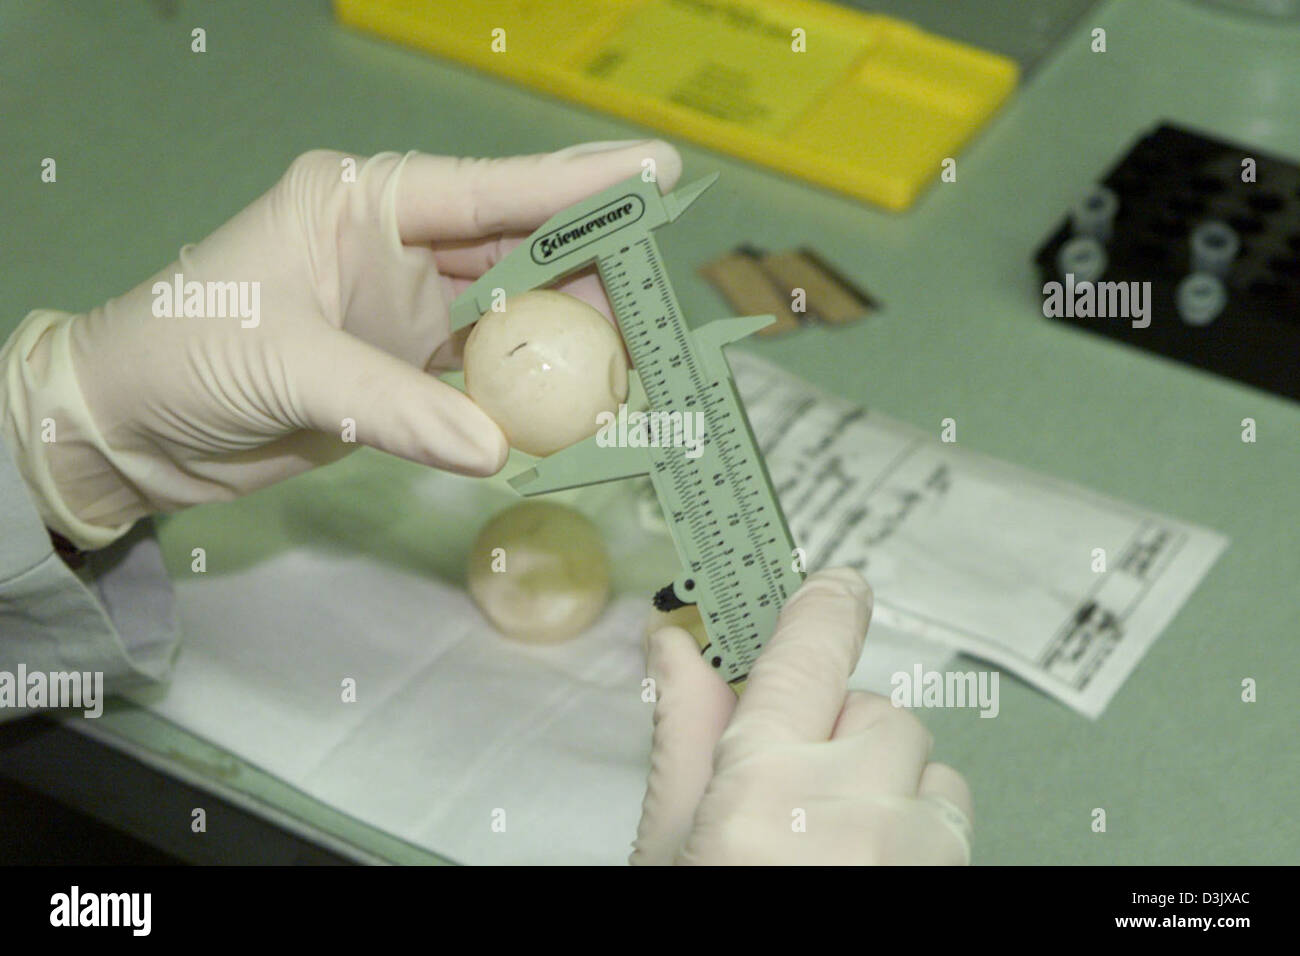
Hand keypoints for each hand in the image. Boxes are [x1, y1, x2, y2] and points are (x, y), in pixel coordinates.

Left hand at [0, 142, 680, 548]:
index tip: (656, 176)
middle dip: (593, 265)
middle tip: (663, 294)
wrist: (133, 430)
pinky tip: (578, 399)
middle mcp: (397, 244)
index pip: (489, 188)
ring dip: (571, 333)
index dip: (576, 183)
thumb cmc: (185, 359)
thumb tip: (497, 448)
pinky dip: (531, 387)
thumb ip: (393, 405)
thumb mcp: (285, 363)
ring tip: (637, 355)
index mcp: (365, 201)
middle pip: (519, 246)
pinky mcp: (407, 368)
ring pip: (515, 310)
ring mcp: (407, 308)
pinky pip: (489, 369)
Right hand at [631, 568, 973, 864]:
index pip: (809, 651)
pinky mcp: (954, 875)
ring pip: (921, 759)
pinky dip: (915, 827)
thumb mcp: (668, 849)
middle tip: (789, 799)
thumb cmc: (696, 925)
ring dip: (883, 783)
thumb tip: (673, 644)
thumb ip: (684, 741)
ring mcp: (913, 851)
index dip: (826, 605)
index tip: (836, 584)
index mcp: (758, 793)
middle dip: (836, 737)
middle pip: (874, 711)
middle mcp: (848, 815)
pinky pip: (950, 812)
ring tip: (829, 844)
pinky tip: (864, 863)